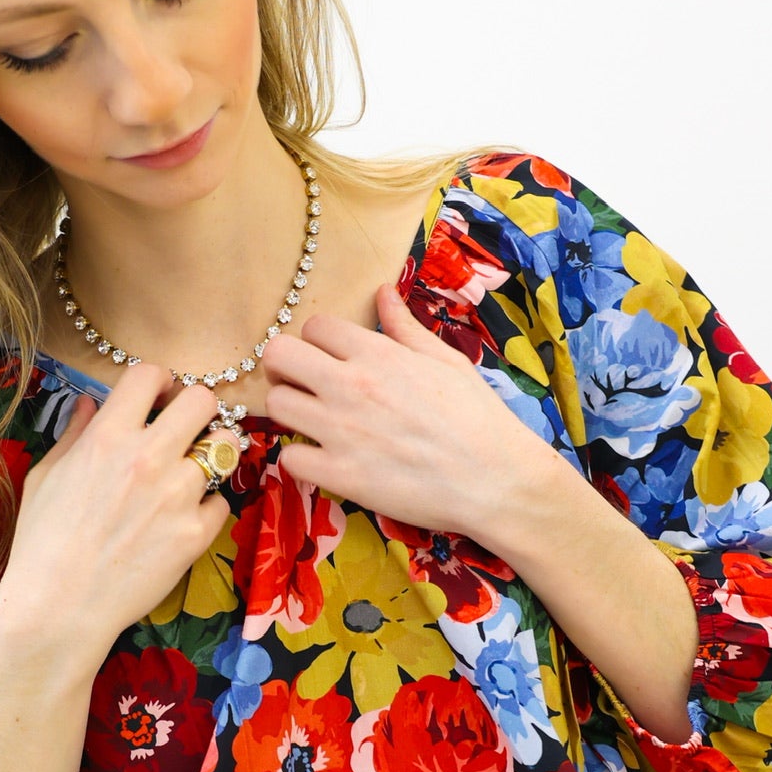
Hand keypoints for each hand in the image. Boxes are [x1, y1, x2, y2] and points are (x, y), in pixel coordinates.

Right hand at [0, 361, 241, 657]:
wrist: (57, 609)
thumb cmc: (41, 544)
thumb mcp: (45, 478)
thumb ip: (74, 434)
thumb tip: (87, 403)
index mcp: (107, 437)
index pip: (149, 374)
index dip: (156, 381)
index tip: (156, 395)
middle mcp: (147, 457)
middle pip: (202, 400)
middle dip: (195, 409)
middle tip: (184, 429)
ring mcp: (177, 496)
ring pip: (223, 449)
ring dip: (208, 458)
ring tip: (185, 477)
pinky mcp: (196, 534)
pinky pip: (221, 502)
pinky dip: (206, 508)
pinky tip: (180, 520)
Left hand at [263, 282, 556, 552]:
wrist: (495, 479)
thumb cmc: (478, 417)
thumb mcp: (446, 360)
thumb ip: (405, 327)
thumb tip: (382, 292)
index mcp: (377, 354)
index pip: (314, 326)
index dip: (318, 340)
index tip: (329, 356)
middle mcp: (350, 386)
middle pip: (278, 356)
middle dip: (285, 366)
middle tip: (302, 382)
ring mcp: (339, 432)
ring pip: (276, 404)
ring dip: (290, 410)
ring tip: (313, 421)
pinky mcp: (339, 476)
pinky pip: (288, 458)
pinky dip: (300, 459)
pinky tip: (322, 459)